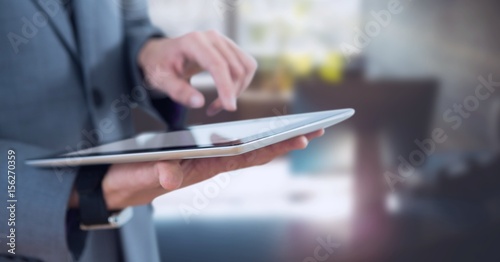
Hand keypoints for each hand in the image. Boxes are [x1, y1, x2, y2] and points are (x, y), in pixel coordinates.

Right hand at [99, 130, 323, 209]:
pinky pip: (233, 148)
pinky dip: (253, 140)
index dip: (273, 147)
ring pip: (248, 150)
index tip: (300, 139)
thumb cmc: (130, 178)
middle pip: (255, 153)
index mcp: (203, 167)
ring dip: (274, 140)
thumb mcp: (138, 174)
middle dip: (285, 142)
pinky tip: (263, 135)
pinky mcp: (201, 156)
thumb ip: (154, 172)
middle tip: (315, 131)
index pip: (245, 156)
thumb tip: (171, 174)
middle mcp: (211, 165)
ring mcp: (208, 161)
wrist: (120, 185)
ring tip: (299, 130)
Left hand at [138, 31, 257, 115]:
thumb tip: (199, 103)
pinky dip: (240, 84)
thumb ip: (179, 92)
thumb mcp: (162, 80)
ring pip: (246, 67)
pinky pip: (246, 67)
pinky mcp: (230, 48)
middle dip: (230, 93)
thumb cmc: (160, 65)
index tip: (229, 107)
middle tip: (214, 109)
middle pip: (235, 68)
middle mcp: (212, 37)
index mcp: (194, 42)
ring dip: (238, 89)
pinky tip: (224, 94)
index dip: (226, 87)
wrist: (162, 54)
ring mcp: (223, 41)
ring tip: (219, 103)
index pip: (218, 65)